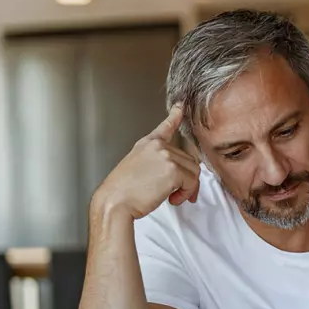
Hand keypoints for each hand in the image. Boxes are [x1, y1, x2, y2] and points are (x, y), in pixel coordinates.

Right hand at [91, 105, 199, 220]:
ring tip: (171, 197)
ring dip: (187, 188)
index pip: (165, 127)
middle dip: (187, 178)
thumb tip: (177, 172)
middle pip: (188, 159)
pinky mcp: (174, 170)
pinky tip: (172, 199)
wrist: (115, 202)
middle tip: (177, 193)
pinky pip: (192, 182)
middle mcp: (158, 146)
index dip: (175, 116)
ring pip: (194, 171)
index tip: (180, 106)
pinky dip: (186, 193)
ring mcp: (167, 156)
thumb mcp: (136, 167)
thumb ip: (156, 162)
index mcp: (147, 144)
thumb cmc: (122, 191)